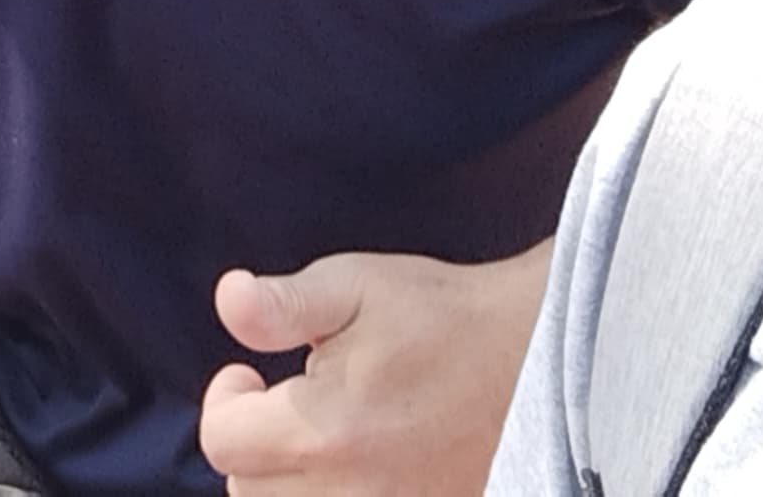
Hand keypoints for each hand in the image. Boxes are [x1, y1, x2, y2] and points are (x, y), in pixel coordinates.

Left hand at [195, 247, 549, 496]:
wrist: (539, 358)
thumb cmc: (443, 316)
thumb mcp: (356, 286)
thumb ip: (282, 304)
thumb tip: (229, 298)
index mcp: (327, 430)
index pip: (223, 442)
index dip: (226, 401)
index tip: (250, 377)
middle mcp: (354, 491)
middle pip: (248, 488)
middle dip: (256, 443)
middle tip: (293, 402)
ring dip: (290, 477)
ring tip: (326, 432)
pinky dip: (330, 492)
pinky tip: (355, 461)